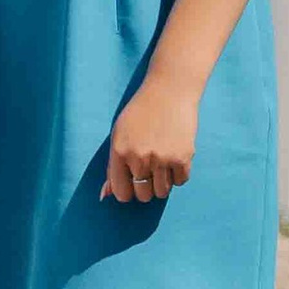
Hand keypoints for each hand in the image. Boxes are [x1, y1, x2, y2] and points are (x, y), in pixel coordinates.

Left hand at [106, 71, 198, 201]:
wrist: (169, 92)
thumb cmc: (140, 113)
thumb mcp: (119, 135)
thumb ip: (112, 167)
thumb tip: (104, 196)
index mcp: (119, 152)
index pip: (121, 192)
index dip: (127, 191)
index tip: (132, 183)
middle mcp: (139, 158)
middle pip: (143, 195)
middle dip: (145, 187)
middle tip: (149, 170)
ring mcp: (162, 159)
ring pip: (162, 192)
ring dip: (162, 182)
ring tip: (161, 163)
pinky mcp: (183, 157)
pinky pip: (180, 182)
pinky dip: (178, 175)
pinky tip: (174, 158)